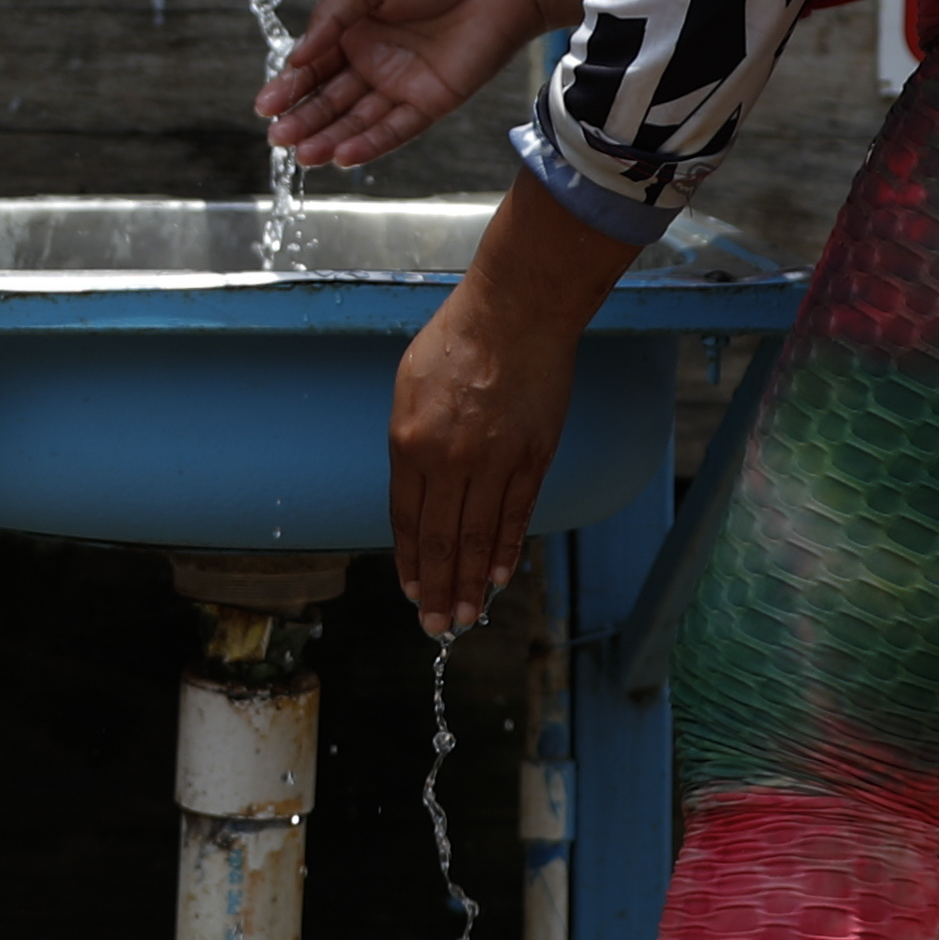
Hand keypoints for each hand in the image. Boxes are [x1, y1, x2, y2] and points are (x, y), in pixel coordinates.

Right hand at [260, 0, 606, 165]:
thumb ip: (333, 15)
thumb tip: (298, 53)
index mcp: (356, 26)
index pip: (314, 64)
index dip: (289, 85)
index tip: (266, 104)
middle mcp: (376, 58)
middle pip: (331, 98)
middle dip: (303, 118)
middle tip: (277, 139)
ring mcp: (403, 82)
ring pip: (358, 119)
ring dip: (329, 138)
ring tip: (302, 155)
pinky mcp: (432, 101)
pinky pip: (396, 129)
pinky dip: (370, 145)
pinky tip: (342, 157)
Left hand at [387, 184, 631, 636]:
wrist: (515, 313)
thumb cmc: (457, 342)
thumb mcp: (409, 388)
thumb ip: (410, 443)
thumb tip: (415, 488)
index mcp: (409, 444)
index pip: (406, 520)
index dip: (410, 560)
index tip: (410, 590)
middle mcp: (449, 461)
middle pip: (440, 539)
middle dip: (436, 588)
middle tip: (434, 627)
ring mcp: (494, 462)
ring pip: (478, 538)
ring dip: (469, 582)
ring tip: (464, 618)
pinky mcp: (532, 458)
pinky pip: (515, 516)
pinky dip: (506, 552)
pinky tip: (497, 579)